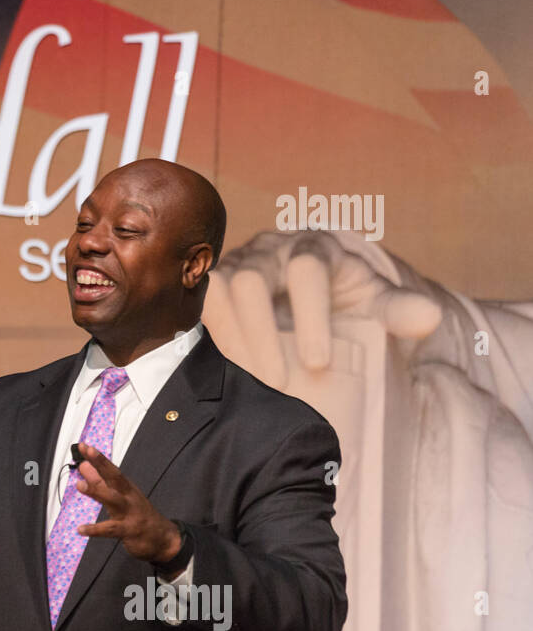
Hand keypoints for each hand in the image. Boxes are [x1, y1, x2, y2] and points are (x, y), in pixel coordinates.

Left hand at [72, 442, 182, 568]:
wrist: (163, 538)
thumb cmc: (139, 514)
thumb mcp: (120, 496)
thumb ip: (100, 482)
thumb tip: (84, 467)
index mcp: (125, 488)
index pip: (110, 469)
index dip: (97, 457)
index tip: (84, 446)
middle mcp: (128, 496)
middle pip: (114, 477)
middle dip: (101, 463)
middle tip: (87, 452)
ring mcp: (128, 513)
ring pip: (112, 499)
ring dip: (96, 491)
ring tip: (79, 485)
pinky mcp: (128, 530)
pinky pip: (110, 529)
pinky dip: (95, 529)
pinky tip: (81, 529)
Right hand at [203, 229, 441, 389]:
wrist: (313, 292)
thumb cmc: (345, 299)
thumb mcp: (375, 302)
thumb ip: (399, 309)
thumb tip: (430, 318)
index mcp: (314, 247)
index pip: (308, 270)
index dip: (311, 316)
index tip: (318, 363)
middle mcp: (269, 250)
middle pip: (251, 281)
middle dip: (262, 334)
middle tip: (277, 382)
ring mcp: (235, 266)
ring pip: (218, 292)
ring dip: (232, 338)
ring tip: (248, 380)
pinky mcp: (213, 287)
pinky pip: (200, 304)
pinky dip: (212, 334)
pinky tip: (225, 368)